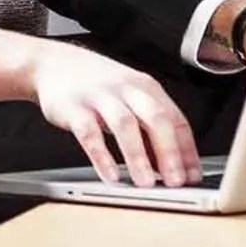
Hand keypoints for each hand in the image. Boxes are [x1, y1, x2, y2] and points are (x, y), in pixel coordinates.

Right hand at [23, 39, 201, 188]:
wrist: (52, 63)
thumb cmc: (97, 85)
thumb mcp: (129, 97)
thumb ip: (149, 127)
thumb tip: (170, 165)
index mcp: (146, 88)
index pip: (176, 120)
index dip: (187, 151)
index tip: (193, 177)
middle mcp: (126, 90)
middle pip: (155, 119)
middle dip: (168, 152)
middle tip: (176, 182)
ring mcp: (99, 97)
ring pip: (124, 125)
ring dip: (138, 156)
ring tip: (146, 183)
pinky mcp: (74, 107)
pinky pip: (89, 133)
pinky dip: (101, 156)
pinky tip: (110, 176)